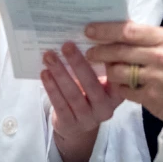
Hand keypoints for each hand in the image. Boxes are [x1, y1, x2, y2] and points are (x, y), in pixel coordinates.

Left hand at [41, 42, 123, 161]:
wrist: (78, 127)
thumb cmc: (90, 94)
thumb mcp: (100, 82)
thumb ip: (100, 64)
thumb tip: (91, 33)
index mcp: (117, 94)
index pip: (116, 76)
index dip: (107, 59)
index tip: (96, 41)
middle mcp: (106, 108)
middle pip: (92, 84)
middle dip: (77, 63)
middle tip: (66, 45)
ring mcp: (88, 119)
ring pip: (73, 94)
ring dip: (60, 73)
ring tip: (49, 56)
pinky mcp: (71, 125)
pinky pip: (60, 105)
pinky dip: (51, 88)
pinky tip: (45, 73)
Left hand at [85, 21, 162, 121]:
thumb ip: (144, 36)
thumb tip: (113, 29)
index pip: (128, 31)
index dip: (106, 30)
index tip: (89, 30)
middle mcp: (161, 56)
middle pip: (120, 51)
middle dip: (100, 51)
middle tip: (89, 52)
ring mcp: (156, 78)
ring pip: (118, 72)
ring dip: (108, 70)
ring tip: (106, 68)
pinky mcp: (152, 98)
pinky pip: (124, 91)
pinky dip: (118, 87)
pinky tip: (118, 84)